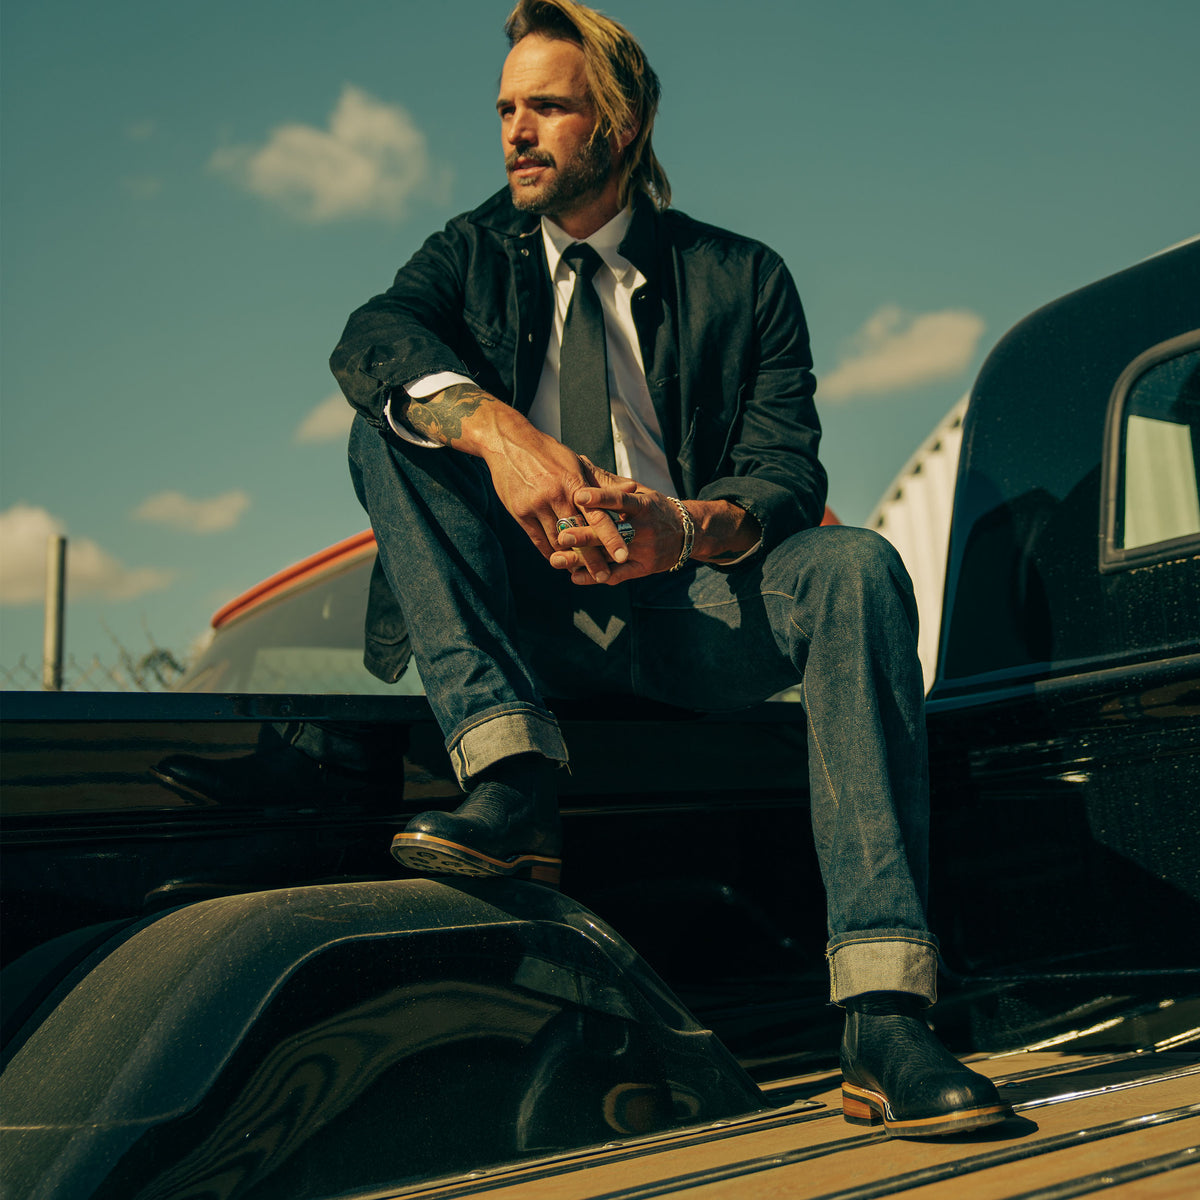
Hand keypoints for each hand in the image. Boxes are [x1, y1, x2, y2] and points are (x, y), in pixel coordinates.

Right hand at [481, 427, 635, 582]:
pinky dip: (551, 550)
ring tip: (582, 569)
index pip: (596, 515)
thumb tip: (633, 488)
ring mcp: (535, 505)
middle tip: (604, 576)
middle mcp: (555, 496)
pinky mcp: (519, 512)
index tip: (622, 556)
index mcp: (573, 483)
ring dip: (570, 556)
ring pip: (557, 540)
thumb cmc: (548, 452)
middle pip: (577, 535)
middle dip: (591, 558)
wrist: (508, 442)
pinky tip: (560, 558)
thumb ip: (602, 482)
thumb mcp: (575, 462)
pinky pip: (538, 540)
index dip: (610, 538)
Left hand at [552, 474, 686, 584]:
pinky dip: (595, 576)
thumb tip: (580, 461)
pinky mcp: (644, 568)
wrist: (687, 533)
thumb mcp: (639, 491)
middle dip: (586, 535)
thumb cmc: (654, 508)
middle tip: (561, 535)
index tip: (578, 494)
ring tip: (556, 560)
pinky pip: (619, 575)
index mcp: (643, 505)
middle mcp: (645, 528)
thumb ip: (608, 482)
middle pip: (613, 532)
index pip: (621, 500)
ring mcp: (645, 550)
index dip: (600, 498)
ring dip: (582, 559)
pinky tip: (574, 576)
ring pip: (611, 556)